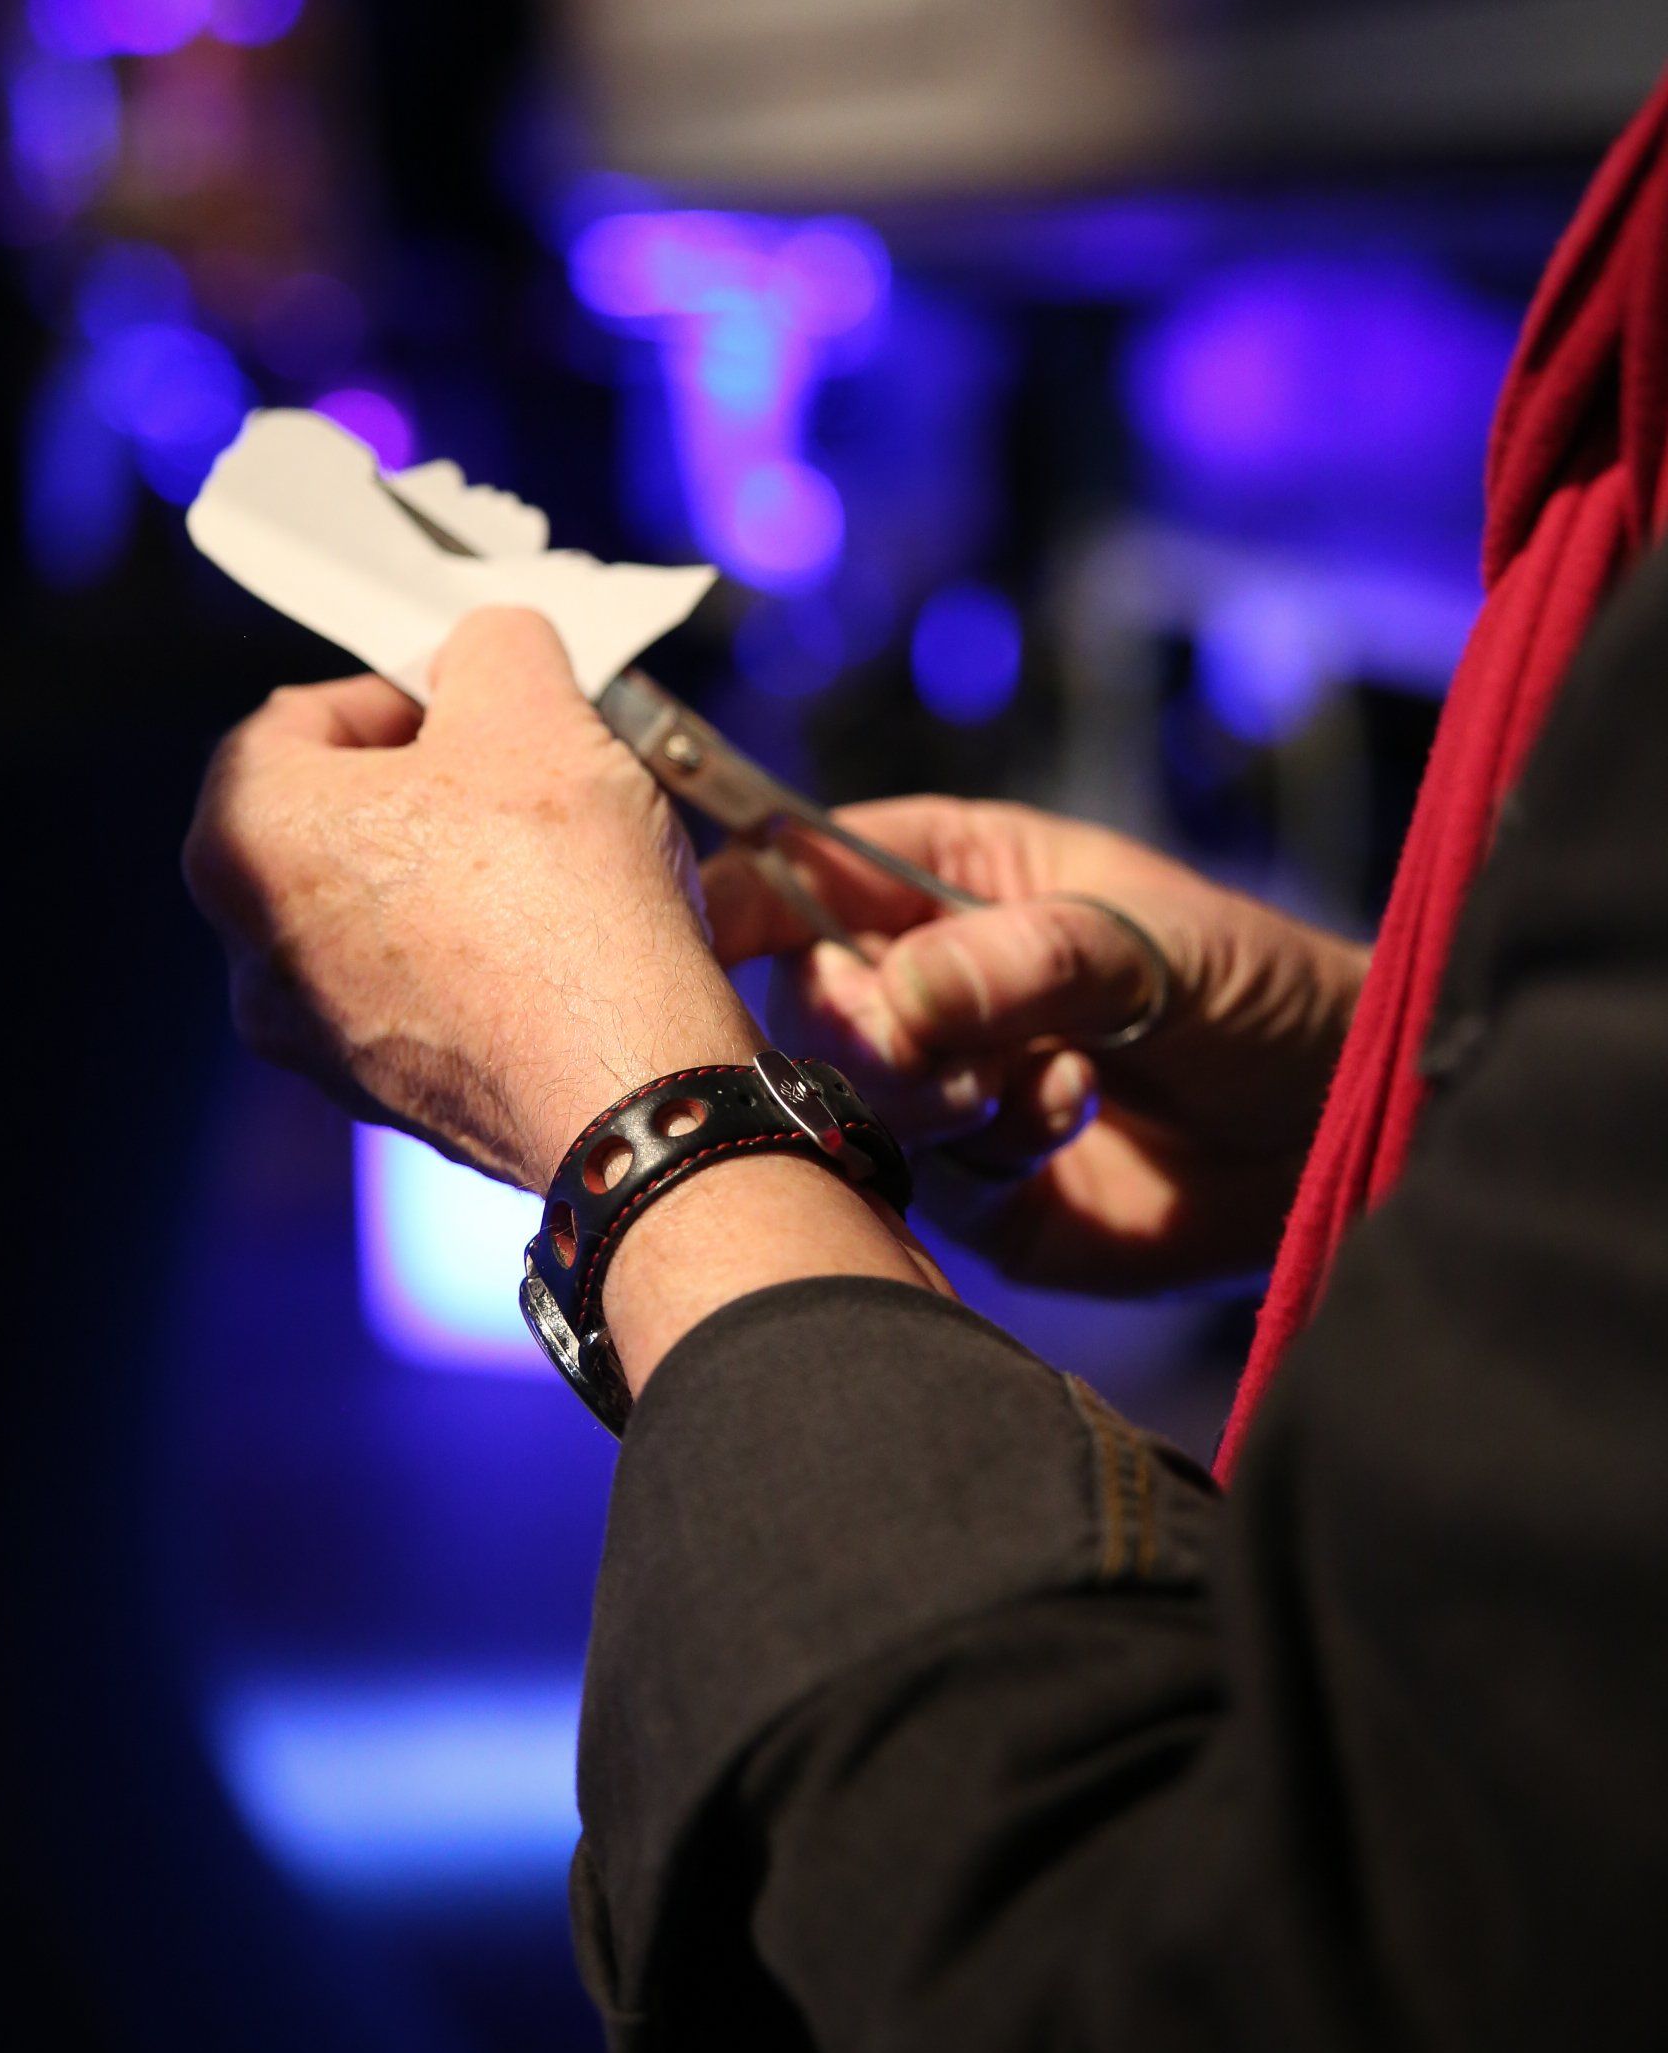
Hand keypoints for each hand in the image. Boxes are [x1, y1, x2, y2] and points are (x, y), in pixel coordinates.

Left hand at [182, 609, 756, 1190]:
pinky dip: (491, 954)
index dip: (398, 687)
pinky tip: (576, 939)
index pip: (296, 718)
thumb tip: (488, 647)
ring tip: (572, 852)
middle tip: (532, 764)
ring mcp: (318, 1038)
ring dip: (473, 867)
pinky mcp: (392, 1097)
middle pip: (344, 819)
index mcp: (242, 839)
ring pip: (393, 909)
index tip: (478, 694)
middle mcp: (252, 951)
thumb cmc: (555, 897)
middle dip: (443, 781)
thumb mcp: (531, 702)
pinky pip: (431, 991)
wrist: (624, 1087)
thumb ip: (491, 643)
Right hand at [704, 799, 1366, 1294]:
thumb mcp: (1158, 944)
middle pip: (801, 993)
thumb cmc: (1264, 993)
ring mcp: (941, 1082)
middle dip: (856, 1027)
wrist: (1346, 1135)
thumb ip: (1028, 960)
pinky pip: (916, 1177)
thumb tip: (898, 998)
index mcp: (950, 870)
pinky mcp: (969, 1186)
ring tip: (1045, 1082)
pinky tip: (1071, 1123)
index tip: (706, 933)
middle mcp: (926, 974)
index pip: (801, 866)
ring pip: (845, 1094)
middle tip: (936, 1049)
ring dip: (933, 1095)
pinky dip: (988, 1154)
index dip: (743, 895)